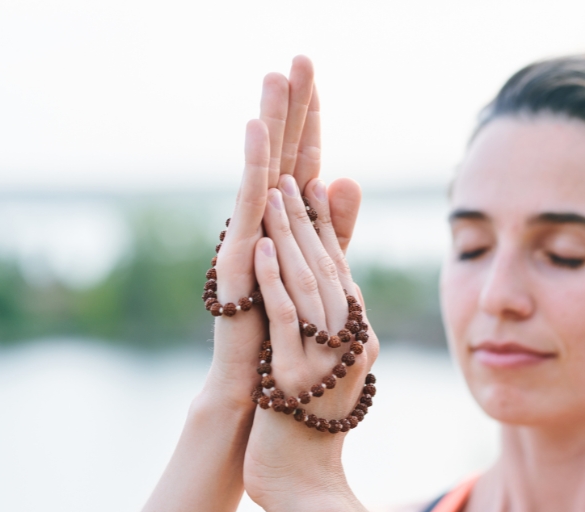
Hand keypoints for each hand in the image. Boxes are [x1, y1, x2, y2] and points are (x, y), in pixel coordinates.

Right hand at [204, 56, 361, 408]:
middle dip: (291, 106)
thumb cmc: (288, 326)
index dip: (310, 119)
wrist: (261, 381)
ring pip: (264, 170)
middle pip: (282, 154)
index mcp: (287, 222)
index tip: (314, 74)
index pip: (302, 160)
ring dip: (271, 123)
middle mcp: (264, 221)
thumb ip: (334, 225)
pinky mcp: (239, 257)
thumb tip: (346, 176)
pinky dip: (254, 167)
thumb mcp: (323, 266)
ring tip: (275, 77)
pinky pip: (249, 206)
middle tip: (297, 58)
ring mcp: (247, 236)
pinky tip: (257, 132)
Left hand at [241, 174, 378, 511]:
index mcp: (357, 339)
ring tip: (274, 194)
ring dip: (290, 237)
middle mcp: (349, 345)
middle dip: (307, 219)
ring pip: (308, 287)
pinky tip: (260, 247)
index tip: (312, 183)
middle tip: (291, 174)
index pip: (339, 271)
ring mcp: (324, 362)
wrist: (303, 486)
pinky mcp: (294, 379)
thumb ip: (325, 325)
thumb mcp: (323, 369)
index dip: (325, 226)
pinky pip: (285, 321)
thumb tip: (332, 289)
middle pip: (327, 270)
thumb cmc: (308, 428)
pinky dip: (274, 282)